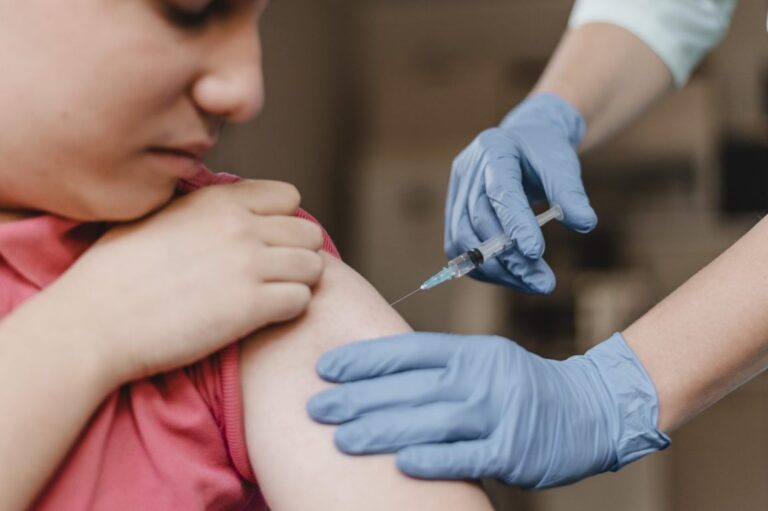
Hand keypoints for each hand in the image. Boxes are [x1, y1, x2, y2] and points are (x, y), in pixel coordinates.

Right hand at [36, 179, 324, 381]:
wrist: (95, 321)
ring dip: (298, 283)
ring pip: (314, 266)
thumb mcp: (158, 215)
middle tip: (274, 275)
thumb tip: (230, 209)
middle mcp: (241, 226)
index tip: (265, 243)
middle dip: (297, 254)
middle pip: (308, 233)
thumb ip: (203, 208)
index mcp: (219, 201)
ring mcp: (249, 266)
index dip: (282, 222)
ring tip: (271, 296)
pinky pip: (302, 300)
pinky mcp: (252, 307)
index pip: (288, 197)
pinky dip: (290, 310)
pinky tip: (264, 316)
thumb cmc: (116, 271)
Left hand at [308, 332, 668, 488]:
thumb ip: (438, 368)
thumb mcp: (482, 361)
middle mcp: (479, 377)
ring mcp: (497, 413)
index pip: (407, 351)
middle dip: (358, 397)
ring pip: (430, 420)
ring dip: (382, 429)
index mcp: (469, 352)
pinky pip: (465, 455)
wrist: (589, 409)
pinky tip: (399, 462)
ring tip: (341, 438)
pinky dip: (432, 458)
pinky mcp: (512, 450)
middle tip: (316, 408)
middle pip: (409, 386)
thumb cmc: (522, 385)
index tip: (325, 369)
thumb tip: (378, 376)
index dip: (364, 360)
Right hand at [446, 93, 596, 292]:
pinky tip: (514, 277)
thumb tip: (585, 224)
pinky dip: (485, 268)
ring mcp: (455, 192)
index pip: (500, 191)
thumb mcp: (562, 164)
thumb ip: (571, 193)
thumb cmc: (544, 152)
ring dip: (496, 269)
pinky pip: (460, 248)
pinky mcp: (454, 213)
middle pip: (479, 221)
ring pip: (463, 240)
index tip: (535, 254)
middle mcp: (468, 170)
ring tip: (532, 284)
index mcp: (494, 149)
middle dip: (510, 257)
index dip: (515, 224)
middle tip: (543, 283)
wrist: (523, 144)